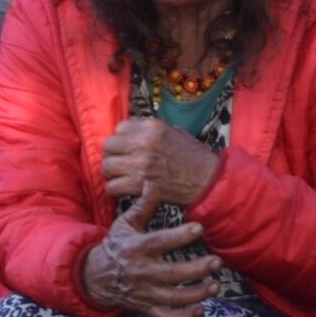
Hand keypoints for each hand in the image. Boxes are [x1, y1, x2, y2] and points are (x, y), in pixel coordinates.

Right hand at [79, 204, 220, 316]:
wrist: (96, 276)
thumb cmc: (117, 245)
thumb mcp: (125, 224)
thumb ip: (142, 206)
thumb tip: (153, 182)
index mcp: (136, 248)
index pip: (159, 242)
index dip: (179, 236)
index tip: (199, 229)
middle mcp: (141, 272)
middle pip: (171, 273)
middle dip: (196, 269)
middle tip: (217, 261)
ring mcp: (144, 292)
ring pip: (172, 298)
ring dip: (196, 294)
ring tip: (215, 286)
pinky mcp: (147, 307)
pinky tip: (200, 309)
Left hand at [100, 118, 221, 208]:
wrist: (208, 180)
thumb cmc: (194, 156)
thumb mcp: (174, 131)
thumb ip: (150, 129)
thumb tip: (129, 130)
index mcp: (152, 127)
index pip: (119, 128)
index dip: (122, 139)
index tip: (128, 148)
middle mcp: (143, 143)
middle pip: (108, 147)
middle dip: (113, 155)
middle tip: (121, 163)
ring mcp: (139, 164)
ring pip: (107, 167)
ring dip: (112, 173)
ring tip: (121, 177)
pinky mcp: (139, 184)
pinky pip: (112, 186)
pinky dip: (116, 190)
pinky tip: (125, 189)